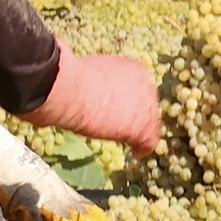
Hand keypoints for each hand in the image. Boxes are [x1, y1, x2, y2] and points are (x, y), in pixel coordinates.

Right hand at [0, 173, 117, 220]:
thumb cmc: (10, 168)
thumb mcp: (33, 185)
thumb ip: (38, 206)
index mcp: (59, 191)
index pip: (85, 209)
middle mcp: (54, 195)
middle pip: (80, 216)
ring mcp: (40, 198)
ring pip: (62, 220)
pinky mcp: (22, 202)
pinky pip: (33, 219)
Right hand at [18, 46, 162, 153]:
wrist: (71, 91)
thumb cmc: (73, 78)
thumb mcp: (90, 70)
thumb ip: (97, 77)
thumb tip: (80, 79)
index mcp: (134, 68)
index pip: (138, 86)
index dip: (129, 98)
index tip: (118, 105)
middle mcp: (146, 84)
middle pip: (146, 103)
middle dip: (135, 112)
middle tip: (120, 123)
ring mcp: (147, 106)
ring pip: (149, 121)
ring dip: (137, 129)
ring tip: (126, 139)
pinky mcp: (142, 127)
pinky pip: (149, 141)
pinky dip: (142, 148)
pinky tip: (135, 152)